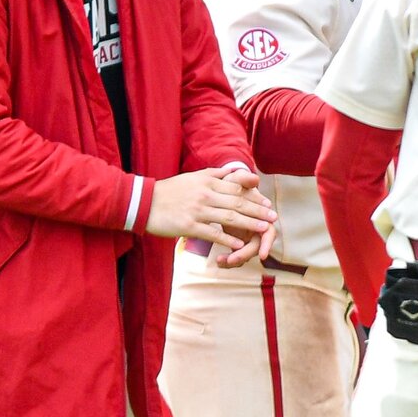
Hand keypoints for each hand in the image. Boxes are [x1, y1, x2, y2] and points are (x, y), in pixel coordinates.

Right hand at [147, 167, 276, 261]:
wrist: (144, 202)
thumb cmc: (170, 190)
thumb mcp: (193, 177)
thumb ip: (214, 174)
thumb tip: (233, 171)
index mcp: (207, 181)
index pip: (236, 188)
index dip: (254, 196)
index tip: (267, 203)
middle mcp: (205, 194)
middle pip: (237, 202)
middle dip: (258, 211)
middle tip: (273, 217)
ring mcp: (198, 210)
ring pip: (229, 217)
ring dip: (249, 224)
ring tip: (264, 229)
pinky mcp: (189, 226)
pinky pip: (213, 233)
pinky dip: (227, 239)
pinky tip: (240, 245)